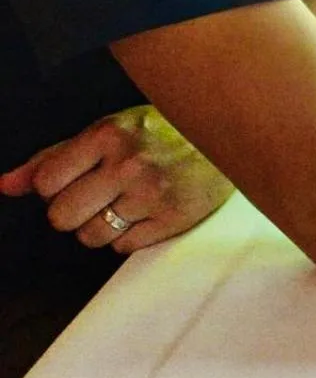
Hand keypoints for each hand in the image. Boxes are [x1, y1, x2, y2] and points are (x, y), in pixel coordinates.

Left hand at [0, 105, 234, 253]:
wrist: (231, 133)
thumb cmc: (165, 130)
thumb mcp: (109, 131)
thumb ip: (55, 157)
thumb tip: (6, 185)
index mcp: (110, 135)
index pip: (47, 183)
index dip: (55, 187)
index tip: (75, 179)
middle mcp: (130, 164)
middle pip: (62, 217)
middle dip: (73, 211)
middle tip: (99, 194)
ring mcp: (153, 194)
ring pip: (90, 237)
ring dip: (101, 226)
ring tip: (125, 203)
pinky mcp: (174, 218)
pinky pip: (123, 247)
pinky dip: (129, 234)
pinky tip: (145, 212)